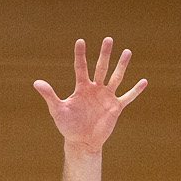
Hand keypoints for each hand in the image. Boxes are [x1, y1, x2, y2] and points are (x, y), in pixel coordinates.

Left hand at [34, 37, 146, 152]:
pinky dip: (135, 90)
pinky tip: (144, 81)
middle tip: (108, 39)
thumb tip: (36, 82)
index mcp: (82, 87)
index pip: (81, 67)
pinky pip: (127, 97)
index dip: (80, 54)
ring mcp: (106, 97)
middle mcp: (95, 88)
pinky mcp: (115, 107)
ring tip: (127, 52)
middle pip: (101, 67)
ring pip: (116, 77)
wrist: (81, 142)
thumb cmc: (68, 126)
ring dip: (121, 65)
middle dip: (104, 54)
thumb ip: (49, 95)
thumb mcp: (57, 110)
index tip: (80, 41)